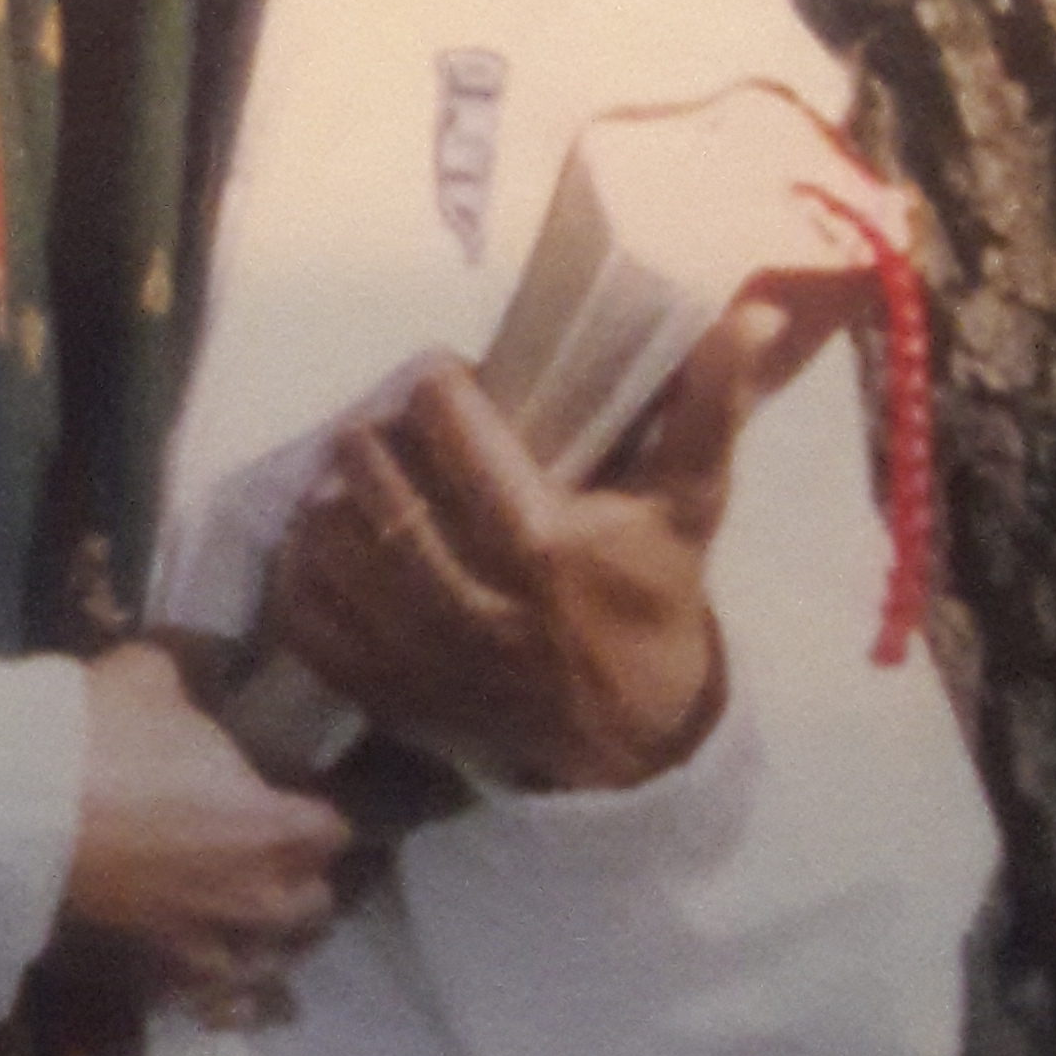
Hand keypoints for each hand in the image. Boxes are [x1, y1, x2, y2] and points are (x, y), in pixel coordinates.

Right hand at [61, 641, 348, 1023]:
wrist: (17, 814)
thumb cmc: (100, 739)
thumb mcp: (152, 677)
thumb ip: (188, 681)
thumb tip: (191, 670)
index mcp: (271, 826)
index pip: (332, 831)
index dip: (314, 815)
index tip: (294, 802)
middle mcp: (254, 896)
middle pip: (312, 904)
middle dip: (299, 880)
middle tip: (272, 856)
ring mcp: (205, 943)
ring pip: (267, 961)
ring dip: (265, 940)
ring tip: (247, 920)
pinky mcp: (154, 974)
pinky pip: (209, 999)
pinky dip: (218, 990)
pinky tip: (210, 974)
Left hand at [269, 266, 883, 791]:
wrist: (632, 741)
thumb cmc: (653, 599)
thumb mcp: (688, 502)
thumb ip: (711, 404)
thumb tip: (752, 313)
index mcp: (543, 541)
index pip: (448, 425)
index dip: (438, 386)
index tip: (450, 382)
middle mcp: (474, 599)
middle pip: (376, 481)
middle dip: (375, 433)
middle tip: (392, 424)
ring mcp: (422, 653)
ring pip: (333, 543)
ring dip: (332, 494)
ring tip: (359, 474)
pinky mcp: (388, 692)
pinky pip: (310, 618)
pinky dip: (303, 570)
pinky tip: (325, 537)